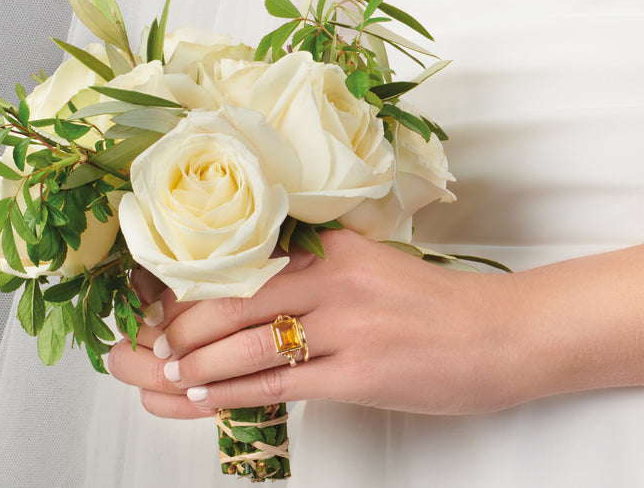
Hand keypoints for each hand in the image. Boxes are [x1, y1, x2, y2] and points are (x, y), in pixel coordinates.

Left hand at [109, 229, 523, 417]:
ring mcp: (348, 326)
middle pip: (231, 300)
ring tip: (159, 374)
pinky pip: (276, 383)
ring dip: (192, 363)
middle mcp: (336, 278)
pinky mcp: (360, 374)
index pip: (243, 260)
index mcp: (335, 247)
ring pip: (246, 343)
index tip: (151, 299)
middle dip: (175, 328)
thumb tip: (255, 293)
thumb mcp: (374, 268)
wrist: (504, 336)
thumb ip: (318, 273)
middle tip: (140, 344)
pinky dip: (227, 392)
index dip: (188, 283)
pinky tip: (197, 397)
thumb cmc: (439, 309)